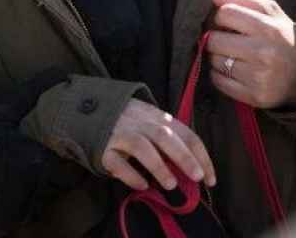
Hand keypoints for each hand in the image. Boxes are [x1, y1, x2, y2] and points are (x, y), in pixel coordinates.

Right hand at [101, 100, 215, 191]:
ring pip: (141, 147)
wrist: (86, 110)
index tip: (210, 178)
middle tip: (197, 177)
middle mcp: (139, 123)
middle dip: (183, 157)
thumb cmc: (126, 120)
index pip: (185, 133)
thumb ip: (169, 138)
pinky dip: (130, 174)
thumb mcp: (150, 121)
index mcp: (157, 117)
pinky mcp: (102, 147)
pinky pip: (116, 161)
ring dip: (158, 166)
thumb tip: (192, 166)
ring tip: (170, 185)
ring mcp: (120, 134)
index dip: (200, 155)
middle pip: (164, 136)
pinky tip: (142, 186)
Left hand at [206, 0, 295, 109]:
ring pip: (214, 61)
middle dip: (216, 37)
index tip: (228, 22)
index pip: (225, 14)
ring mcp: (258, 77)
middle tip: (227, 39)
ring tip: (232, 55)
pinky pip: (218, 81)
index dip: (222, 16)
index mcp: (268, 28)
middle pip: (215, 40)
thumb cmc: (282, 38)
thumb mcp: (271, 13)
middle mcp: (263, 53)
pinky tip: (232, 70)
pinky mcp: (253, 96)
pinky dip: (219, 75)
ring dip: (218, 56)